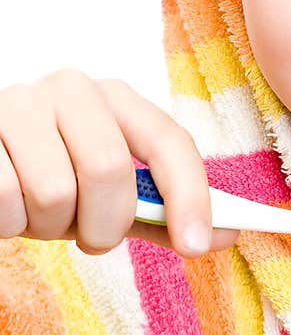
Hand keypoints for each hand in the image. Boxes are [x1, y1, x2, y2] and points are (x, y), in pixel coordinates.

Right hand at [0, 68, 239, 257]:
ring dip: (48, 227)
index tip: (197, 246)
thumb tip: (224, 236)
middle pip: (109, 169)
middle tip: (90, 236)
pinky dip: (10, 223)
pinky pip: (5, 198)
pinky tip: (8, 208)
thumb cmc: (52, 176)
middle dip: (104, 224)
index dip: (189, 195)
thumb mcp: (107, 193)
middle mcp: (72, 89)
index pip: (167, 140)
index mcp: (116, 98)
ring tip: (39, 214)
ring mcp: (21, 103)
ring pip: (54, 192)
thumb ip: (160, 212)